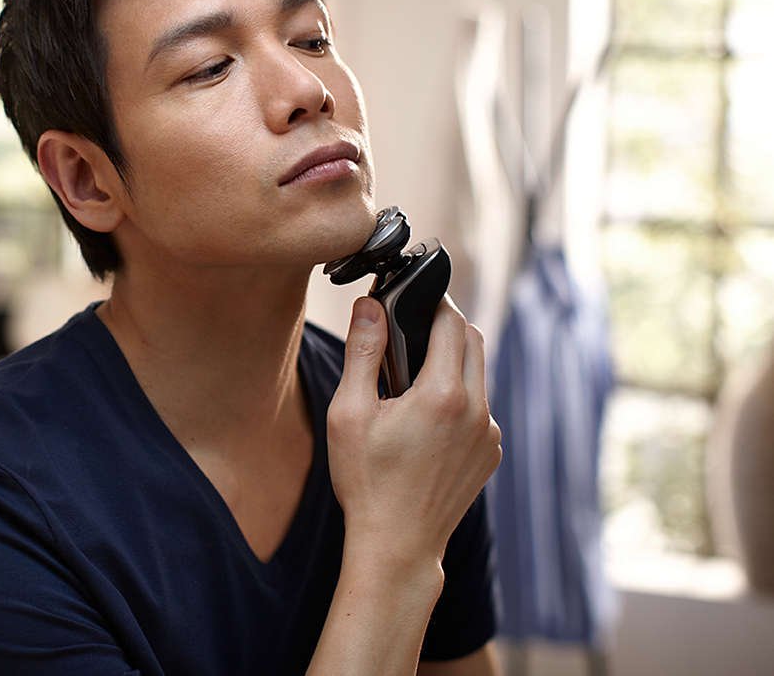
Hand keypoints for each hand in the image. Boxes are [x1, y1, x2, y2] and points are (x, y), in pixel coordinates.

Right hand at [326, 295, 501, 569]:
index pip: (451, 323)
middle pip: (473, 341)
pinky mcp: (491, 453)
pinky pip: (481, 408)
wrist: (397, 545)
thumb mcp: (350, 413)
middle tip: (411, 331)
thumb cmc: (366, 481)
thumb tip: (369, 306)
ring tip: (412, 381)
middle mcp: (477, 411)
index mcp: (442, 395)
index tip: (412, 296)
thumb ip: (362, 352)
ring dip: (452, 364)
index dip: (432, 302)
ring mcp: (489, 434)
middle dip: (446, 326)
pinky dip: (459, 399)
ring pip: (479, 375)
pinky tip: (426, 420)